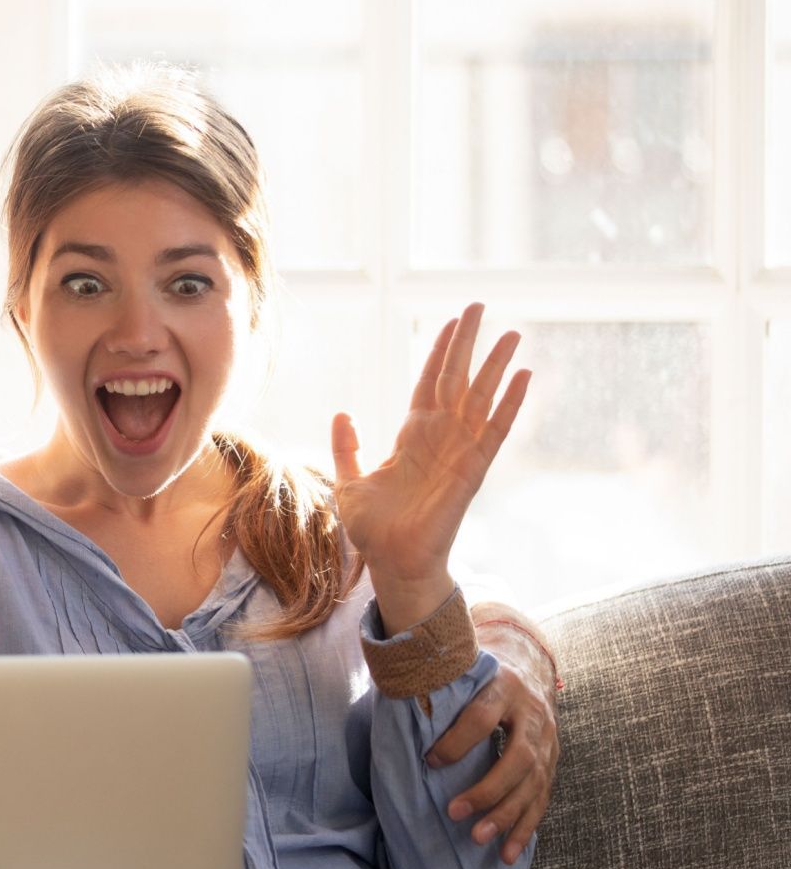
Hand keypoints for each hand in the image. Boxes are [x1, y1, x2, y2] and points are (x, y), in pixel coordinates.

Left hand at [332, 303, 528, 632]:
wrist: (391, 562)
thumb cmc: (374, 528)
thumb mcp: (350, 480)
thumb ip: (347, 446)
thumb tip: (343, 412)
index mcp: (413, 437)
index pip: (430, 382)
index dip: (439, 352)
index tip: (452, 322)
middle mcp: (440, 438)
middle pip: (457, 379)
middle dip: (468, 343)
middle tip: (478, 306)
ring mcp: (459, 451)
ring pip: (481, 398)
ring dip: (496, 366)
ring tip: (513, 333)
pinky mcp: (473, 470)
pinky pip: (495, 431)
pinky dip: (510, 404)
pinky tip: (524, 377)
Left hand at [426, 652, 558, 865]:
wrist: (529, 670)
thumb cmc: (481, 676)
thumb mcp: (465, 672)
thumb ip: (441, 689)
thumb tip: (401, 713)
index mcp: (504, 687)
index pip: (482, 717)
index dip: (457, 741)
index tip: (430, 761)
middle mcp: (532, 715)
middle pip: (518, 758)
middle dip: (488, 790)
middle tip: (454, 813)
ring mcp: (548, 741)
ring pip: (533, 784)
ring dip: (506, 815)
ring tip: (478, 838)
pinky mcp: (552, 763)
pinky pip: (541, 799)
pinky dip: (523, 828)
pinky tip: (507, 853)